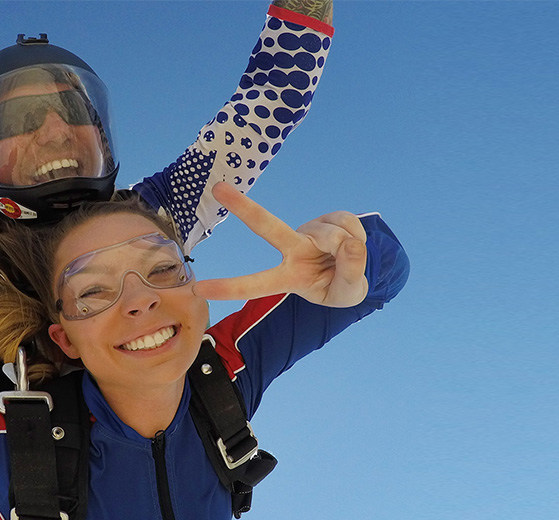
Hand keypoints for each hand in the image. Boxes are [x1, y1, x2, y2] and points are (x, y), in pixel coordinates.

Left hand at [192, 182, 367, 306]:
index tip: (199, 289)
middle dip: (243, 207)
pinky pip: (347, 222)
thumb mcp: (348, 292)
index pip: (257, 284)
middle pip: (267, 226)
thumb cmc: (342, 287)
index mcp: (289, 278)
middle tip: (217, 188)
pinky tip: (352, 242)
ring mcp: (308, 232)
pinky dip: (357, 234)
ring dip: (350, 247)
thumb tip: (348, 244)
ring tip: (350, 259)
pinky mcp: (326, 218)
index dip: (230, 288)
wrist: (358, 271)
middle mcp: (292, 250)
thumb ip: (349, 273)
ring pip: (332, 235)